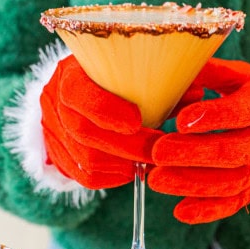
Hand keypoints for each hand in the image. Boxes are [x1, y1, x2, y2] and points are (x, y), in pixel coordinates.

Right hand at [40, 55, 163, 189]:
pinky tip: (132, 169)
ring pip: (85, 159)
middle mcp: (54, 103)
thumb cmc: (112, 79)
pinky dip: (113, 177)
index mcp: (70, 74)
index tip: (137, 121)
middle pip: (84, 132)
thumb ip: (160, 81)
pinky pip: (85, 176)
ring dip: (123, 164)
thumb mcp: (130, 71)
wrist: (78, 94)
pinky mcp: (58, 156)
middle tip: (158, 150)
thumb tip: (197, 93)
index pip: (78, 94)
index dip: (107, 111)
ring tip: (150, 160)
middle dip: (126, 145)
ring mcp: (52, 131)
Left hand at [148, 58, 249, 223]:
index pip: (240, 112)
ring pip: (229, 182)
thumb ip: (211, 71)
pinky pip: (232, 204)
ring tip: (156, 180)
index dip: (213, 117)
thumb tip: (175, 65)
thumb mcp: (241, 76)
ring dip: (191, 184)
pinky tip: (180, 211)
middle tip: (157, 153)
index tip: (182, 120)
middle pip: (231, 152)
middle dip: (192, 155)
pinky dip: (206, 211)